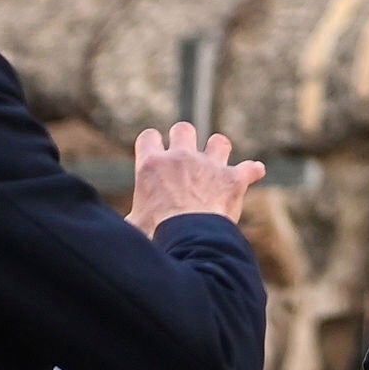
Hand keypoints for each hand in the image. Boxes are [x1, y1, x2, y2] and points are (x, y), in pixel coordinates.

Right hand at [126, 121, 264, 234]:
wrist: (188, 240)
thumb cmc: (154, 236)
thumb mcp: (131, 226)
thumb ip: (129, 217)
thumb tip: (114, 229)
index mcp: (152, 165)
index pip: (148, 136)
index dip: (152, 144)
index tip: (155, 155)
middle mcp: (181, 157)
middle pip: (183, 128)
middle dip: (185, 139)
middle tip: (184, 159)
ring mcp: (209, 166)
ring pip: (219, 141)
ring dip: (218, 151)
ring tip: (216, 165)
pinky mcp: (233, 179)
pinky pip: (250, 168)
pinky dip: (252, 171)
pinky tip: (254, 173)